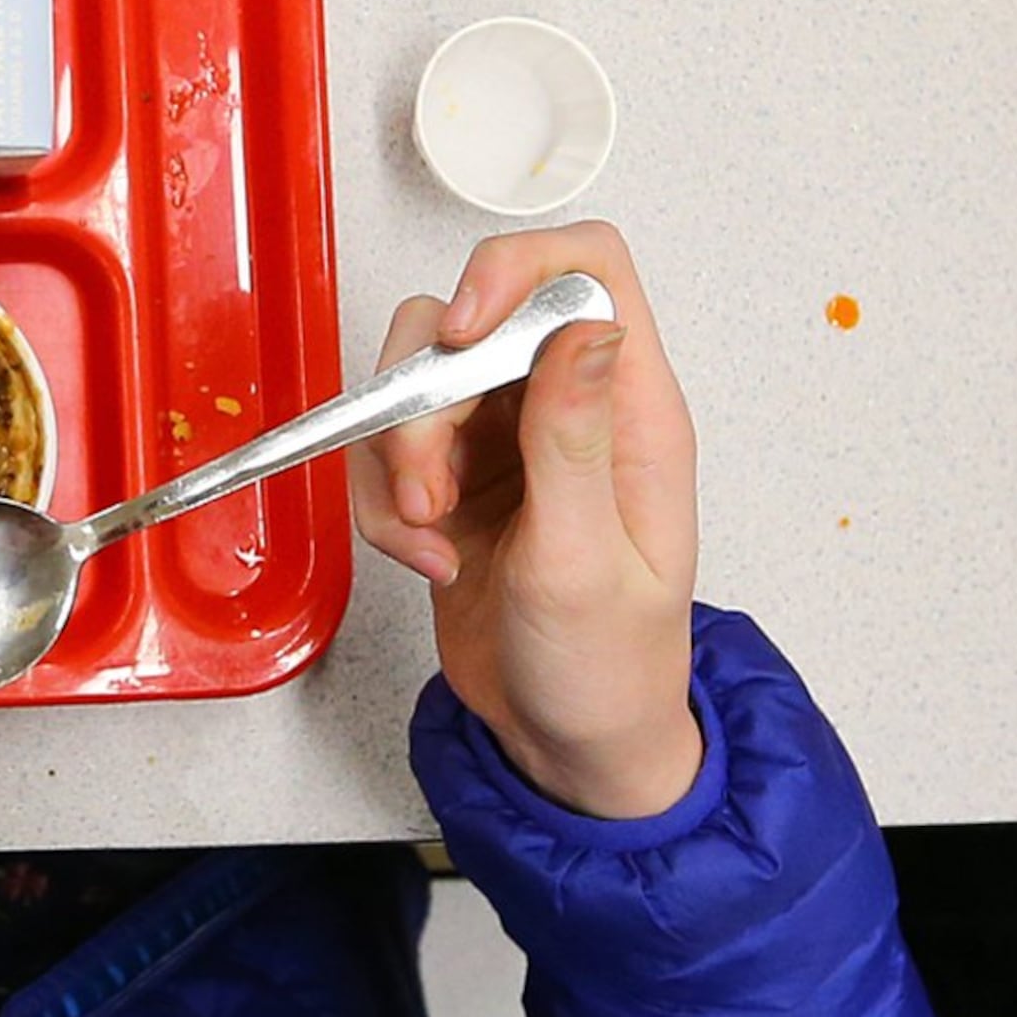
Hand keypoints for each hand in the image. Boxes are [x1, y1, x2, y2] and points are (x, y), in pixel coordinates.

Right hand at [352, 223, 701, 818]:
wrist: (571, 747)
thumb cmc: (612, 669)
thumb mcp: (589, 559)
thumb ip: (574, 438)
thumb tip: (587, 327)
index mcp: (631, 410)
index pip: (586, 270)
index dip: (515, 269)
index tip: (459, 329)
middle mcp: (568, 410)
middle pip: (473, 318)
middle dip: (425, 397)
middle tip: (426, 483)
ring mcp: (509, 445)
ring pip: (418, 383)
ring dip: (395, 455)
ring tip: (423, 532)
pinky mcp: (458, 485)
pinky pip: (390, 452)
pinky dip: (385, 504)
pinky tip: (427, 559)